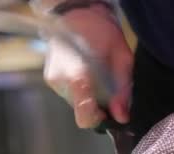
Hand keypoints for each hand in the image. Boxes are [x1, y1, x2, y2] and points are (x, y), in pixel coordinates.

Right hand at [43, 4, 132, 127]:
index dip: (99, 119)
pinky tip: (87, 74)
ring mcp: (53, 81)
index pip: (84, 114)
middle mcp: (61, 82)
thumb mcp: (122, 57)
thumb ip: (122, 90)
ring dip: (89, 98)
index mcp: (78, 75)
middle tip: (108, 91)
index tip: (110, 112)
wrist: (75, 13)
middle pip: (81, 111)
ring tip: (97, 78)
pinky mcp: (50, 79)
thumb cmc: (101, 30)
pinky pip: (69, 95)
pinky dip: (81, 91)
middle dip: (97, 107)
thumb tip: (122, 117)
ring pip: (75, 104)